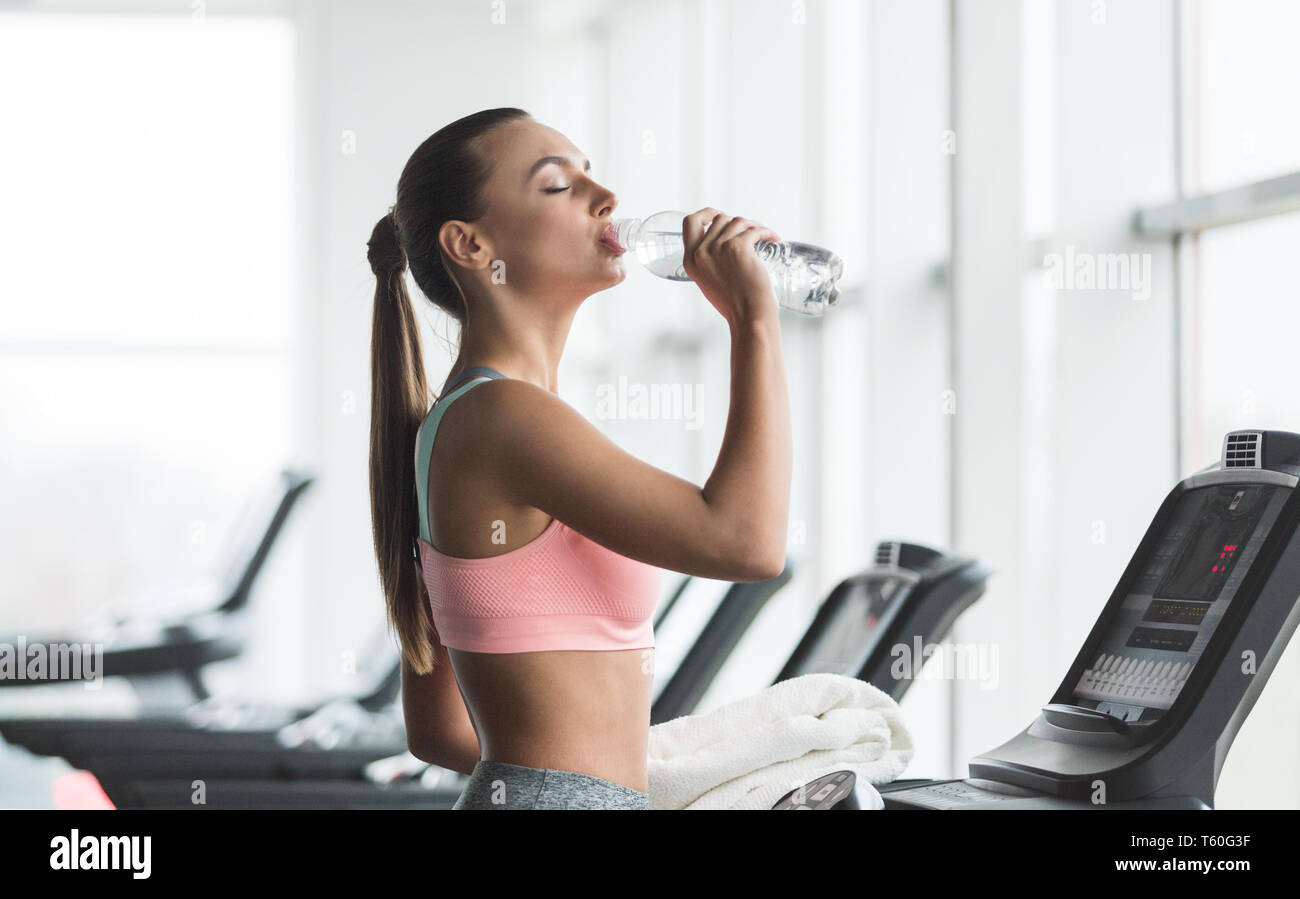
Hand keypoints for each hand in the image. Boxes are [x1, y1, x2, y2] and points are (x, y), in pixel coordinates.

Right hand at [681, 208, 780, 324]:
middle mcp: (700, 252)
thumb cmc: (734, 304)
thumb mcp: (710, 281)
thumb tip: (720, 241)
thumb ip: (708, 261)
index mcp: (690, 260)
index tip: (719, 214)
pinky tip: (773, 239)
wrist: (748, 316)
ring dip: (754, 226)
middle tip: (751, 231)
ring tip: (765, 236)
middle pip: (718, 219)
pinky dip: (766, 232)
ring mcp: (718, 248)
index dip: (706, 214)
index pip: (690, 223)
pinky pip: (754, 230)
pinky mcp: (738, 247)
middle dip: (736, 222)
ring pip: (738, 222)